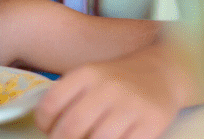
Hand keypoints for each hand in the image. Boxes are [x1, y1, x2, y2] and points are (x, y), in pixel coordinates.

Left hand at [34, 55, 180, 138]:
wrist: (159, 74)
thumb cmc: (115, 81)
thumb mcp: (88, 77)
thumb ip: (67, 96)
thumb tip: (48, 127)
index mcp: (86, 74)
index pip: (52, 102)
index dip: (44, 123)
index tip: (47, 130)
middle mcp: (107, 87)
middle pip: (72, 126)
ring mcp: (131, 105)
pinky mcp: (151, 122)